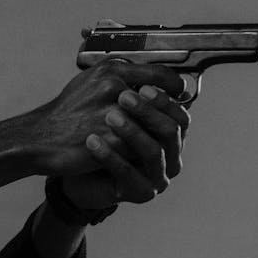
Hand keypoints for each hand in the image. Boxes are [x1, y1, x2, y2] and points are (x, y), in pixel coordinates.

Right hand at [34, 61, 186, 177]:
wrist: (40, 138)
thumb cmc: (66, 111)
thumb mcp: (91, 82)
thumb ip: (120, 77)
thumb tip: (149, 80)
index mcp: (111, 70)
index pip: (158, 74)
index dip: (174, 85)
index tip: (179, 92)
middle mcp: (114, 87)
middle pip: (161, 100)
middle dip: (170, 112)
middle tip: (176, 119)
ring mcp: (113, 113)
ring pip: (153, 124)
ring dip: (158, 133)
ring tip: (159, 138)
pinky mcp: (111, 140)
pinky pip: (139, 146)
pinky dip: (142, 150)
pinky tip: (141, 153)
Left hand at [61, 82, 190, 208]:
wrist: (76, 165)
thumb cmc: (101, 134)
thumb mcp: (117, 109)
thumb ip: (133, 92)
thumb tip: (142, 65)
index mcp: (171, 135)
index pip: (180, 115)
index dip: (164, 100)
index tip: (142, 85)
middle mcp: (171, 157)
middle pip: (170, 132)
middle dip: (147, 112)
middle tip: (122, 97)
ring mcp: (158, 177)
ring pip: (153, 152)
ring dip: (132, 132)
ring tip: (109, 117)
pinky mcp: (140, 192)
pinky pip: (128, 174)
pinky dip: (111, 156)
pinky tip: (93, 142)